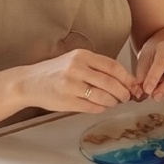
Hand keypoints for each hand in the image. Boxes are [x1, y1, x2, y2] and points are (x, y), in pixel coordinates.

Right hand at [21, 49, 138, 112]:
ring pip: (104, 97)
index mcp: (82, 56)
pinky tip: (102, 106)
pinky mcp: (67, 101)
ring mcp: (71, 86)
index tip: (134, 85)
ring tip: (114, 102)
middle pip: (111, 83)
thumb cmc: (56, 72)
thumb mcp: (75, 61)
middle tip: (127, 97)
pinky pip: (93, 107)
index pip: (113, 67)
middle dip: (124, 92)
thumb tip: (125, 80)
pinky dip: (102, 108)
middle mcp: (77, 69)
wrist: (29, 83)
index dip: (127, 78)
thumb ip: (97, 68)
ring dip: (114, 102)